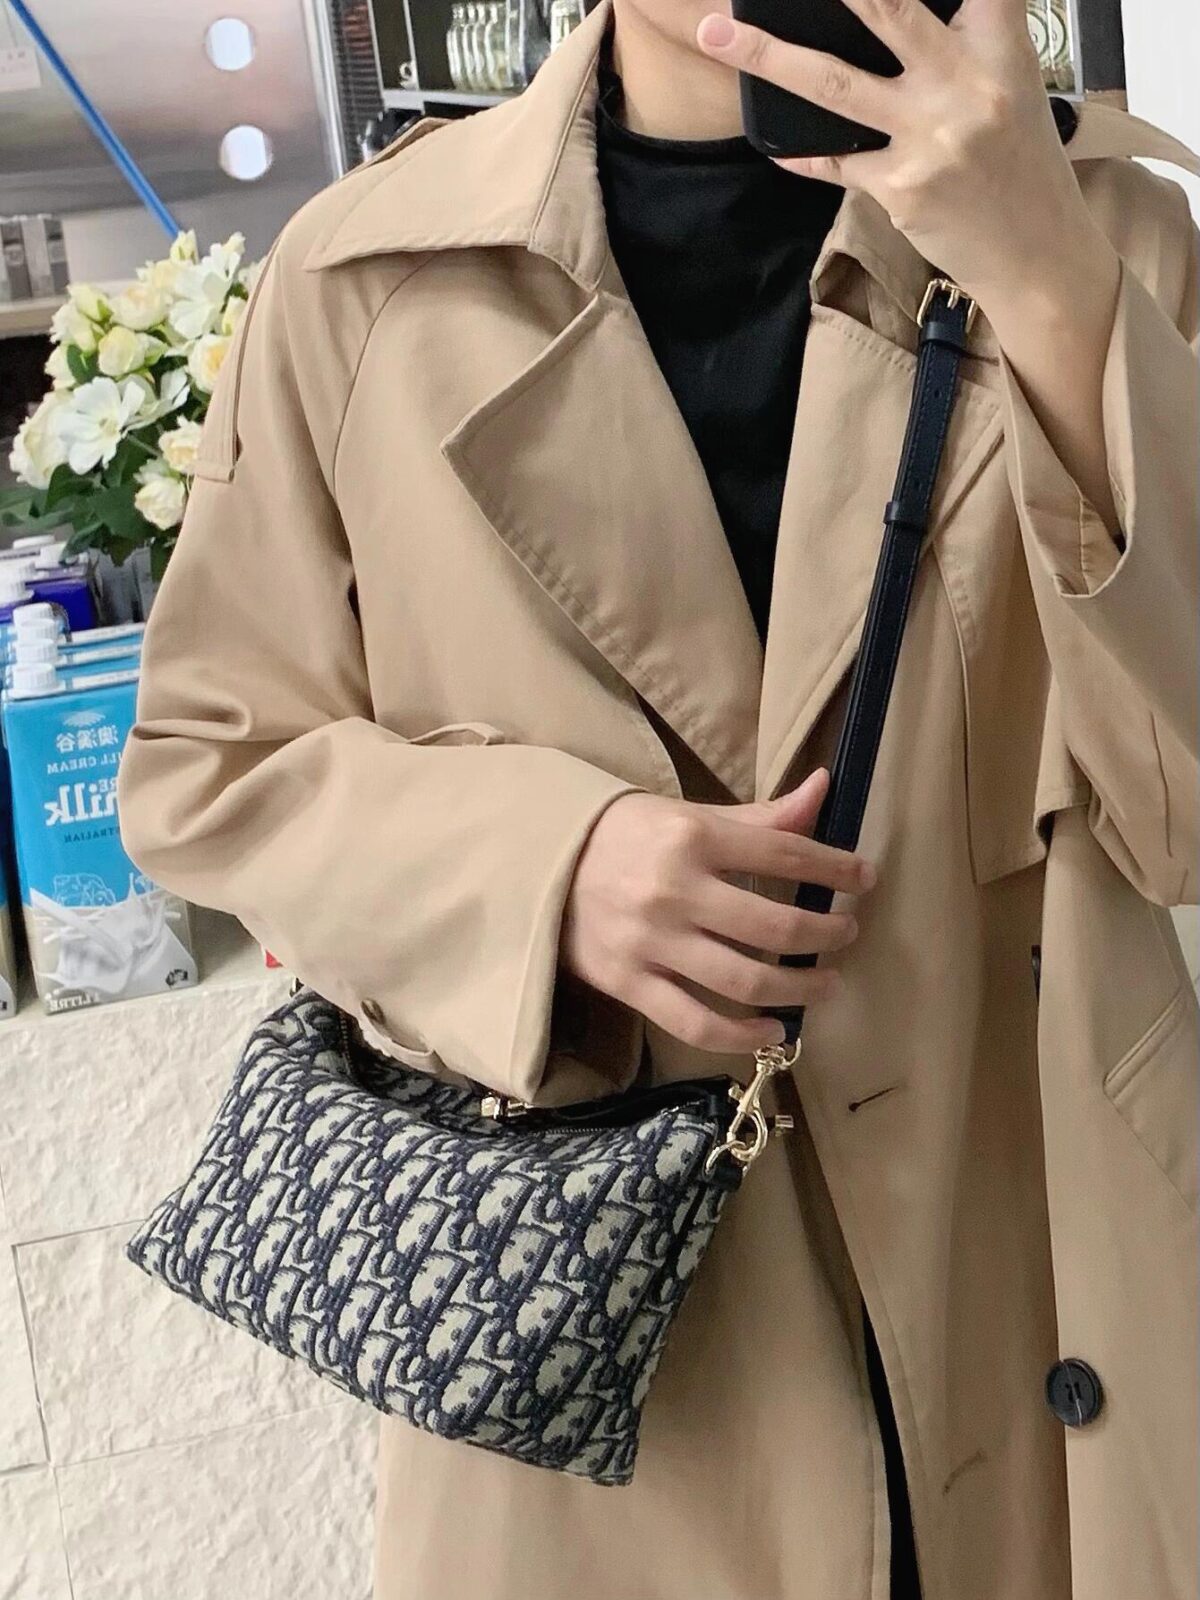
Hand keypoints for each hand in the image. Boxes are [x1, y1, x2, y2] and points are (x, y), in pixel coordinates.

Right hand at [559, 766, 876, 1055]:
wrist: (540, 865)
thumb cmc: (626, 836)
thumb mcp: (689, 815)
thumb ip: (759, 817)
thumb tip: (823, 789)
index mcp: (692, 838)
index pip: (785, 856)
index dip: (835, 870)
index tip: (864, 880)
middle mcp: (674, 891)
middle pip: (774, 928)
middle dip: (826, 935)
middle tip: (846, 934)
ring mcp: (650, 943)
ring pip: (744, 981)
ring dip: (799, 989)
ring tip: (825, 984)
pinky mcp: (628, 983)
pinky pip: (695, 1021)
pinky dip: (741, 1034)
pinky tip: (773, 1029)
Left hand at [693, 0, 1119, 319]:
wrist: (1036, 254)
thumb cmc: (1022, 166)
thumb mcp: (1014, 86)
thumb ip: (965, 42)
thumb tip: (894, 15)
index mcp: (1001, 49)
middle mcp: (964, 86)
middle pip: (887, 8)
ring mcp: (928, 138)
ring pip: (833, 84)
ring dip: (766, 55)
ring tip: (715, 33)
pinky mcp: (899, 188)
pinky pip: (834, 162)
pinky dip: (802, 154)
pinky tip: (776, 148)